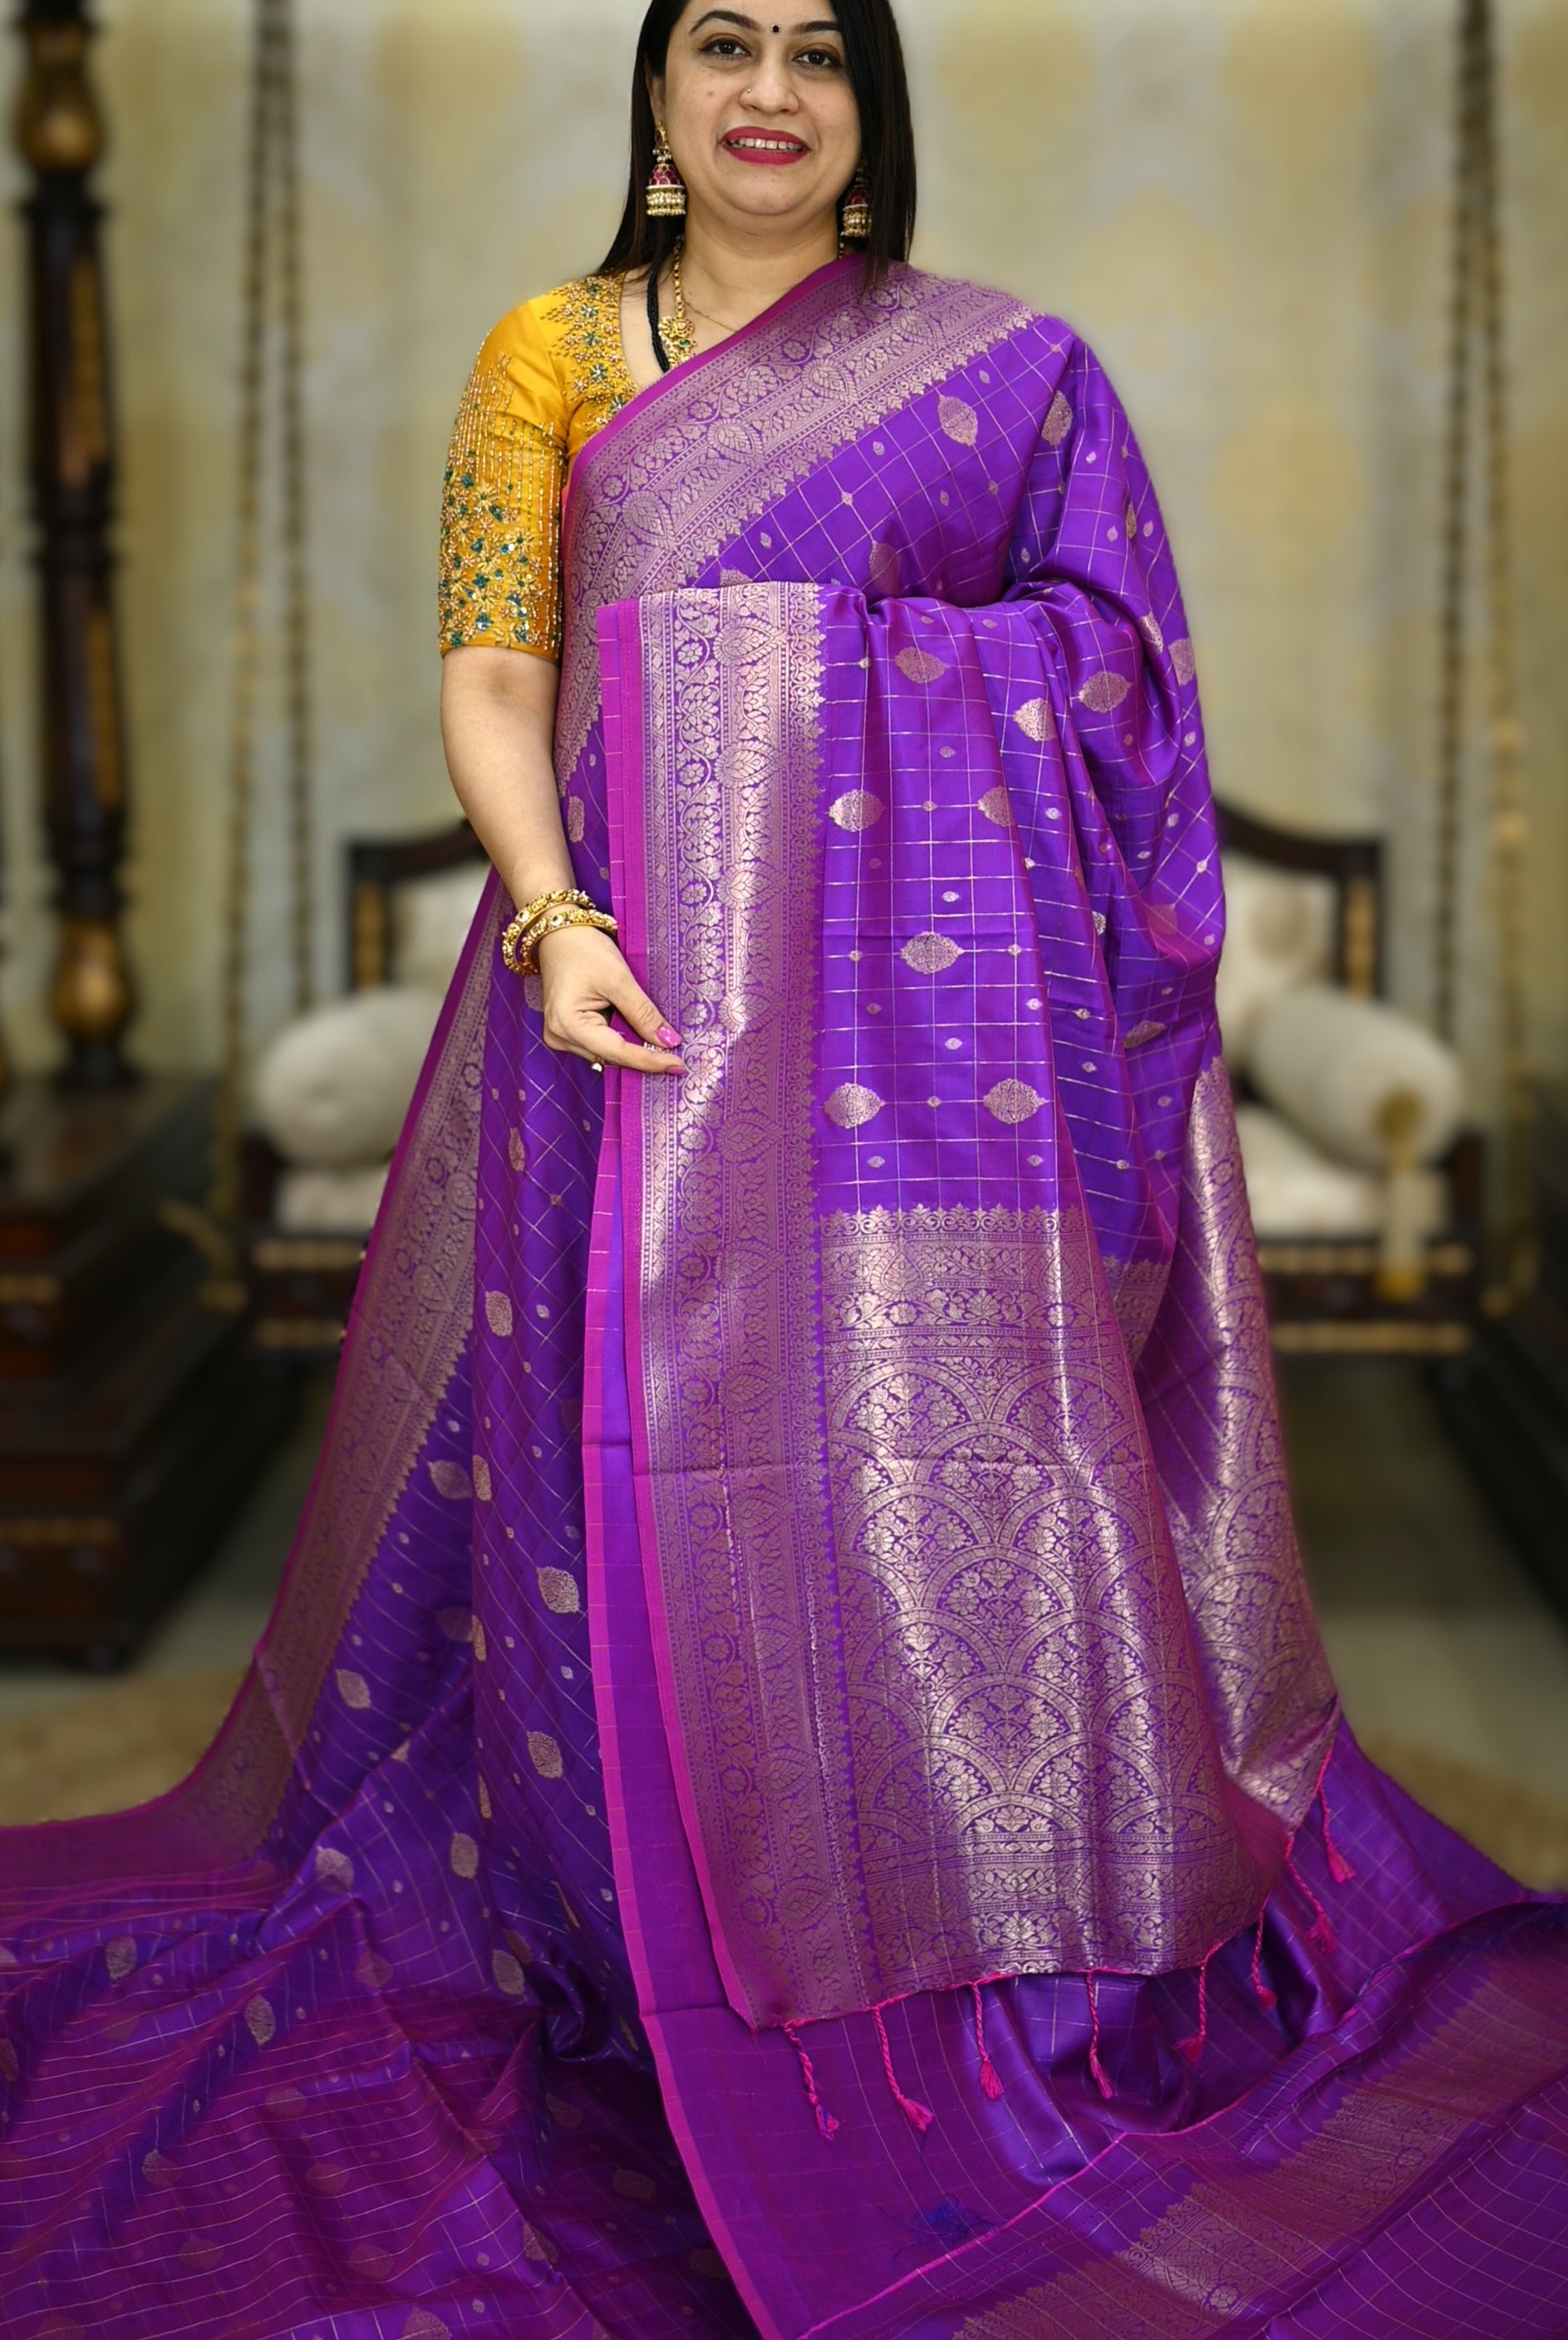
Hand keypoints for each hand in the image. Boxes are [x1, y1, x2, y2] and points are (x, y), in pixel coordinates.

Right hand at [535, 925, 684, 1076]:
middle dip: (643, 1058)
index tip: (678, 1064)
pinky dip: (623, 1041)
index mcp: (568, 1025)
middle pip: (611, 1058)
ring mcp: (562, 1037)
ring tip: (664, 1048)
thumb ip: (643, 1013)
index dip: (649, 1061)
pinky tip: (642, 1039)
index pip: (617, 1052)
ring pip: (607, 1054)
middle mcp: (560, 1038)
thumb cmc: (583, 950)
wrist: (559, 935)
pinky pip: (601, 1045)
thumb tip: (668, 1041)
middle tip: (678, 1060)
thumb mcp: (618, 979)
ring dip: (634, 1051)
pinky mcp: (569, 1032)